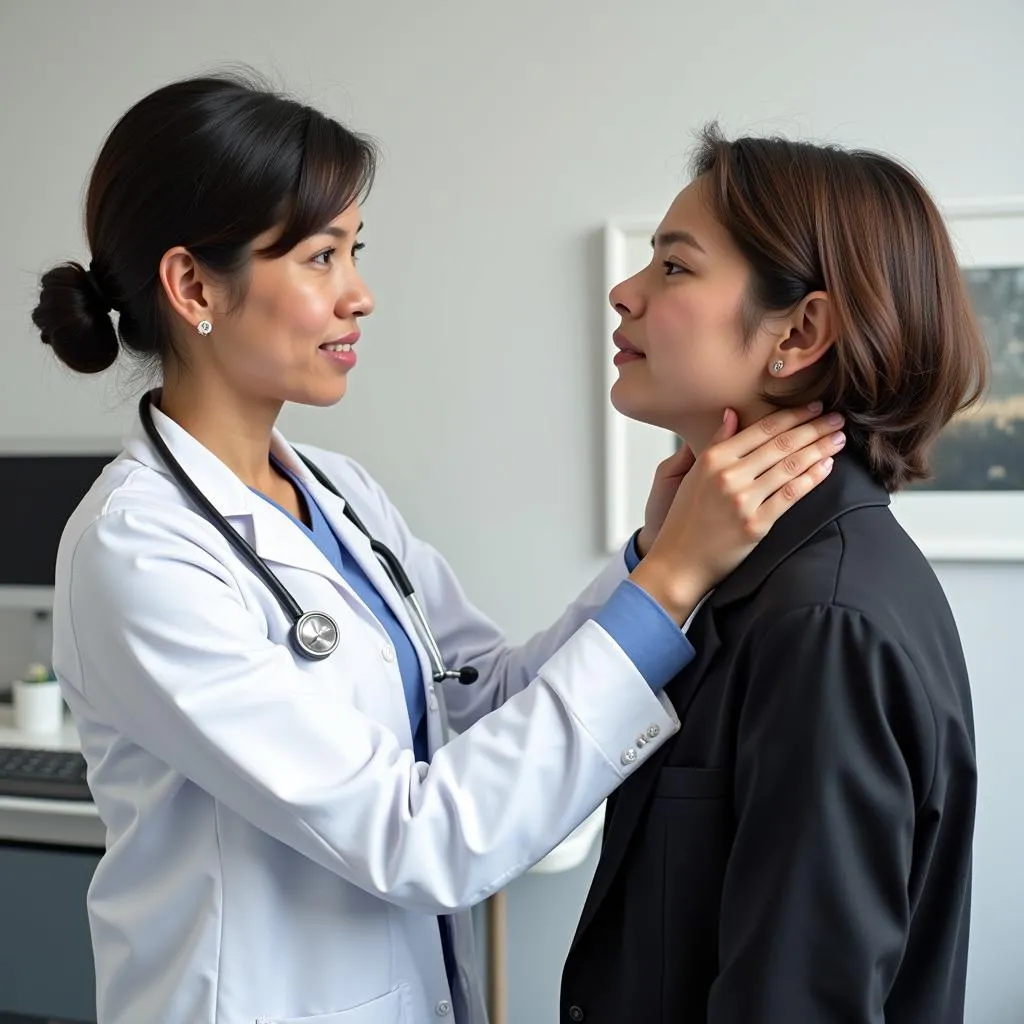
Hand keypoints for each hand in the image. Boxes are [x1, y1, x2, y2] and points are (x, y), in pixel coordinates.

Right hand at [630, 403, 844, 621]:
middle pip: (782, 445)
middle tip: (837, 417)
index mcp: (713, 459)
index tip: (814, 406)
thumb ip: (716, 443)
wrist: (679, 560)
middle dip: (814, 428)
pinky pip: (791, 495)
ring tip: (838, 439)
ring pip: (791, 467)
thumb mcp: (693, 475)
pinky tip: (827, 466)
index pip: (762, 429)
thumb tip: (732, 413)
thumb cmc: (685, 518)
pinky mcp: (756, 524)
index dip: (793, 415)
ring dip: (820, 449)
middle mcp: (728, 476)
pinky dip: (812, 478)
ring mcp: (743, 501)